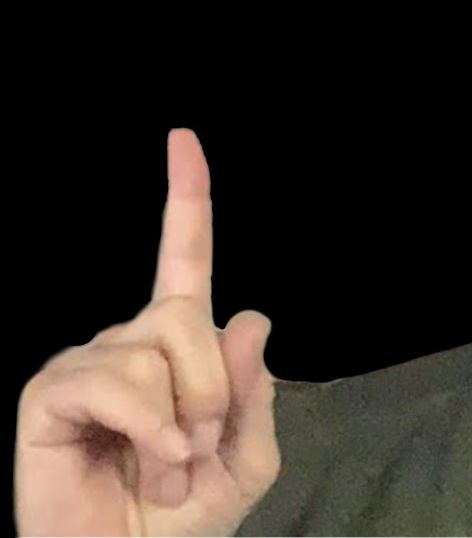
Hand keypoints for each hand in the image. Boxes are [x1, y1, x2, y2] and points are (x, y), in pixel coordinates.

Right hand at [14, 129, 280, 536]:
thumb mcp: (247, 456)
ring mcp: (89, 361)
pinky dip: (148, 425)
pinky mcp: (50, 392)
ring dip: (182, 419)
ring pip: (158, 344)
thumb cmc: (184, 518)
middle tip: (198, 445)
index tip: (182, 138)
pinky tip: (146, 459)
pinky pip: (117, 378)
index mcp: (182, 344)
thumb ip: (255, 390)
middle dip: (212, 387)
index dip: (186, 196)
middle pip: (189, 311)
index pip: (186, 255)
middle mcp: (133, 338)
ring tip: (165, 463)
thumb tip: (251, 314)